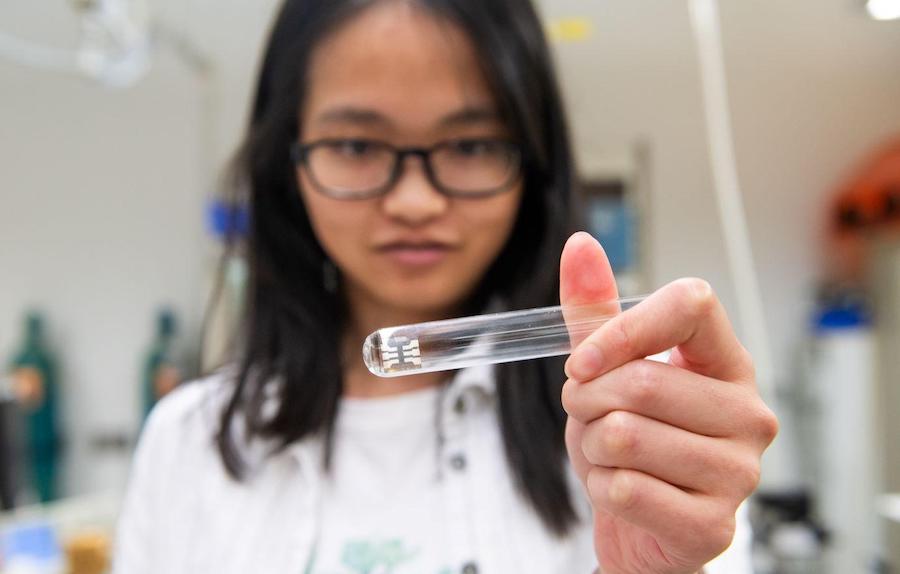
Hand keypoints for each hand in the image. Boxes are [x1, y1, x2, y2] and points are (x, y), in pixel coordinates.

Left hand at [559, 232, 777, 573]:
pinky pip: (627, 490)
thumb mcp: (608, 370)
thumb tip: (580, 244)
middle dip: (586, 401)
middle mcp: (748, 414)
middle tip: (588, 415)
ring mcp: (739, 472)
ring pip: (626, 435)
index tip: (583, 362)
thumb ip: (595, 311)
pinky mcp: (714, 525)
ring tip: (609, 455)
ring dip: (591, 447)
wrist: (640, 523)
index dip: (622, 328)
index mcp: (727, 363)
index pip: (692, 305)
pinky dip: (601, 489)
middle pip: (643, 380)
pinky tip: (621, 491)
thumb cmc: (630, 439)